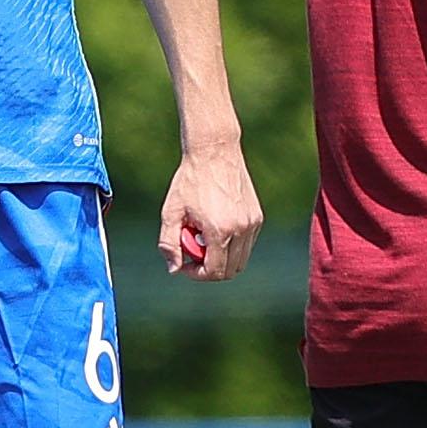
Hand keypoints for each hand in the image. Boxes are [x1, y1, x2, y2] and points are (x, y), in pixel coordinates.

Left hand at [162, 141, 262, 280]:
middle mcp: (241, 229)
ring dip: (221, 257)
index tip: (184, 265)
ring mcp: (252, 223)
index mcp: (220, 230)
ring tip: (201, 237)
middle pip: (231, 270)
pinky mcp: (257, 216)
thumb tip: (174, 269)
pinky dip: (231, 245)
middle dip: (209, 269)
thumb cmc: (190, 181)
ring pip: (241, 259)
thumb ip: (169, 243)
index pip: (215, 272)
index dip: (197, 274)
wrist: (214, 153)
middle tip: (192, 253)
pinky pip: (246, 244)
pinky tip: (214, 227)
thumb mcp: (171, 212)